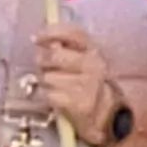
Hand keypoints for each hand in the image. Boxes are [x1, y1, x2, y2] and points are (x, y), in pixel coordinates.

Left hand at [20, 26, 115, 146]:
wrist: (108, 115)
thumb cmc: (92, 85)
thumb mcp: (87, 62)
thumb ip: (68, 49)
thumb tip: (45, 43)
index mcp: (95, 51)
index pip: (74, 33)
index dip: (52, 32)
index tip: (37, 38)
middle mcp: (93, 65)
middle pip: (53, 55)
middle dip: (43, 61)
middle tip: (44, 67)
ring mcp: (86, 84)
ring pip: (47, 77)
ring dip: (46, 82)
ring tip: (56, 86)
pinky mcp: (77, 102)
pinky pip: (48, 94)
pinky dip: (50, 96)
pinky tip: (59, 98)